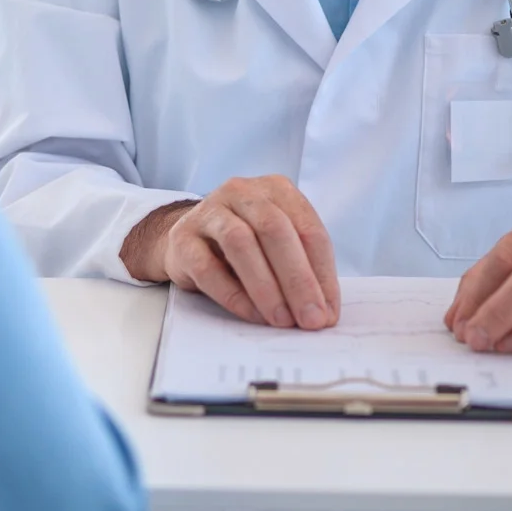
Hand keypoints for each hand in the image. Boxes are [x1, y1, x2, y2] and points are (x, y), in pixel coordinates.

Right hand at [120, 176, 339, 329]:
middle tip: (310, 319)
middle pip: (275, 231)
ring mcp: (209, 211)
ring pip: (240, 243)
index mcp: (276, 190)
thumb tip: (323, 312)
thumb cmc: (246, 244)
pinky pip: (208, 267)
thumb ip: (301, 268)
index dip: (322, 273)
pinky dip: (234, 295)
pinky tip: (252, 315)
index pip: (309, 229)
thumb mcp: (277, 245)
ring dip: (266, 287)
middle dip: (298, 280)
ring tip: (282, 320)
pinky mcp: (183, 238)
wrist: (188, 238)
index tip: (328, 312)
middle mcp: (242, 192)